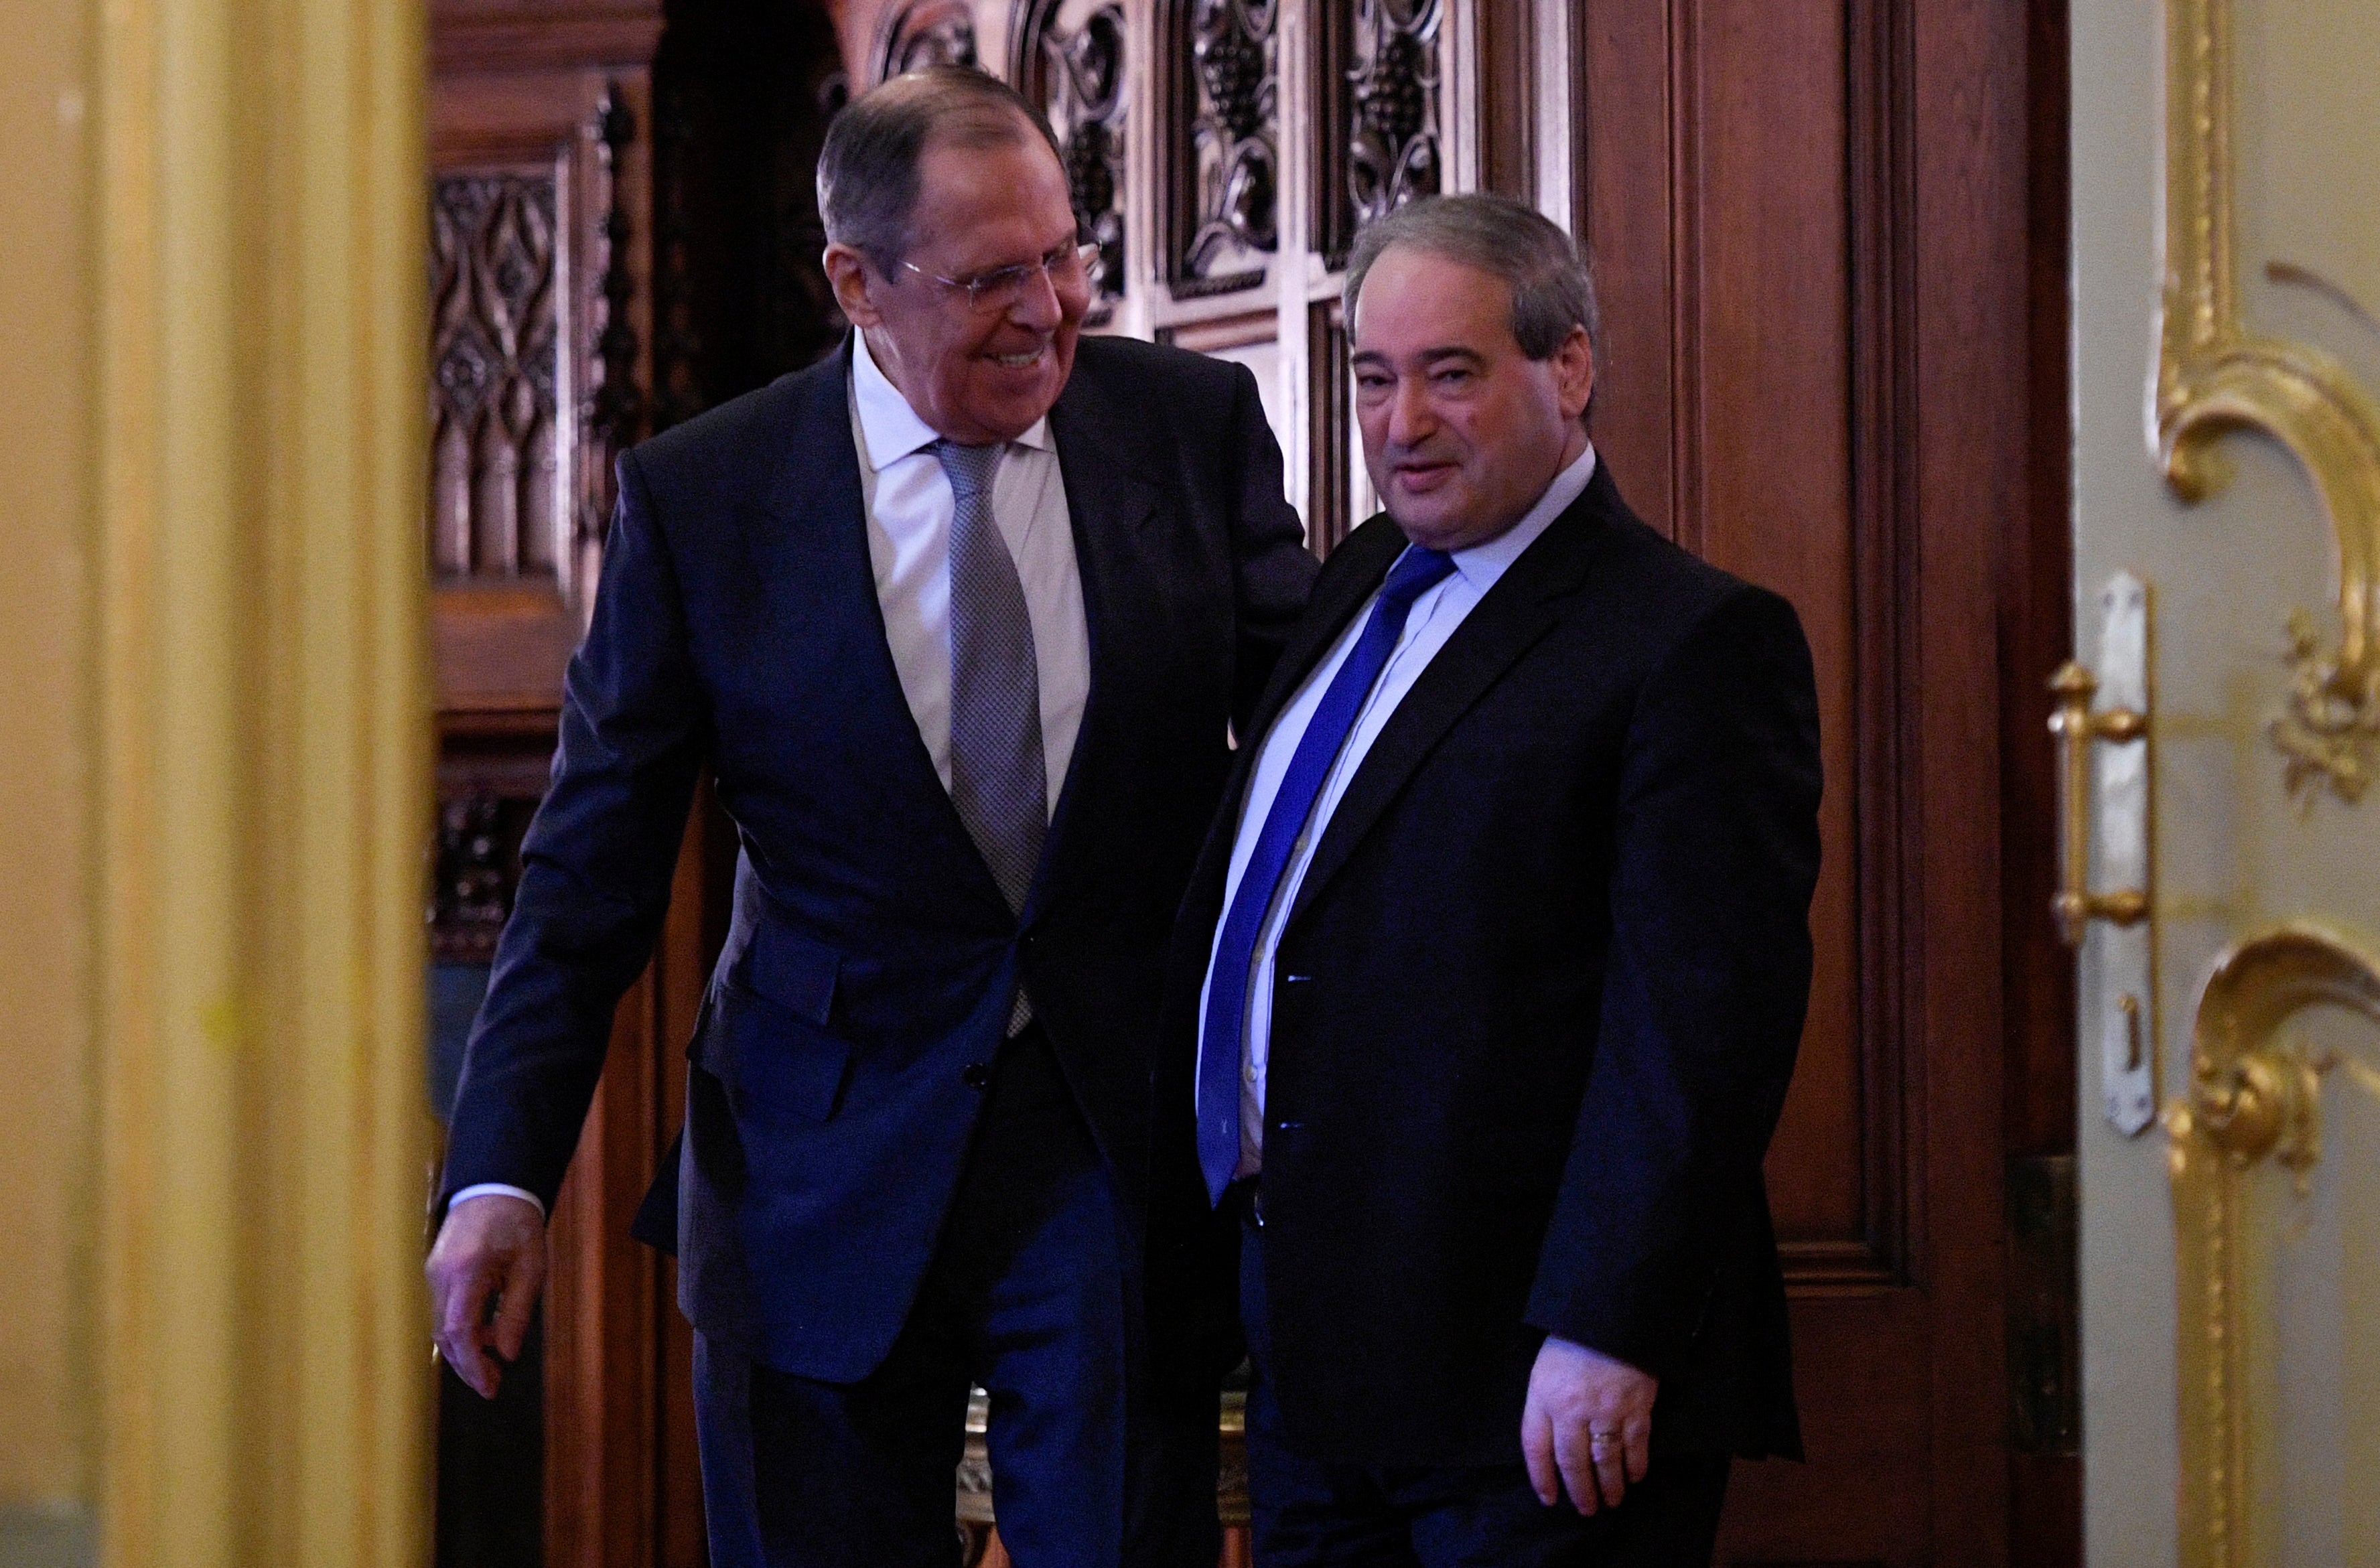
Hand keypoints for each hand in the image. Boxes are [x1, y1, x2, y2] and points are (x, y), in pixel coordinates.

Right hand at [425, 1193, 546, 1398]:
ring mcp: (433, 1272)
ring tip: (493, 1367)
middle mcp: (442, 1274)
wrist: (494, 1187)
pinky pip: (444, 1311)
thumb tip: (508, 1355)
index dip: (472, 1364)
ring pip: (441, 1326)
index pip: (459, 1330)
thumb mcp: (531, 1266)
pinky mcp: (435, 1272)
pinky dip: (461, 1330)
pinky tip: (486, 1337)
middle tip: (493, 1386)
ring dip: (464, 1350)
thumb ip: (518, 1311)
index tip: (490, 1387)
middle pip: (445, 1334)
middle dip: (467, 1365)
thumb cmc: (518, 1224)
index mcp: (467, 1270)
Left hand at [1521, 1335, 1656, 1513]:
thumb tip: (1549, 1445)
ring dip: (1609, 1486)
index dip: (1541, 1477)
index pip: (1536, 1448)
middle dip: (1579, 1491)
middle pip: (1572, 1462)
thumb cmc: (1572, 1340)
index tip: (1548, 1498)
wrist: (1611, 1313)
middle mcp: (1572, 1409)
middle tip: (1586, 1510)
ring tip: (1611, 1501)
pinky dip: (1635, 1466)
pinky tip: (1634, 1477)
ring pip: (1605, 1461)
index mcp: (1543, 1396)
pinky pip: (1635, 1446)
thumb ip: (1544, 1405)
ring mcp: (1606, 1410)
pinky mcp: (1636, 1407)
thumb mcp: (1544, 1369)